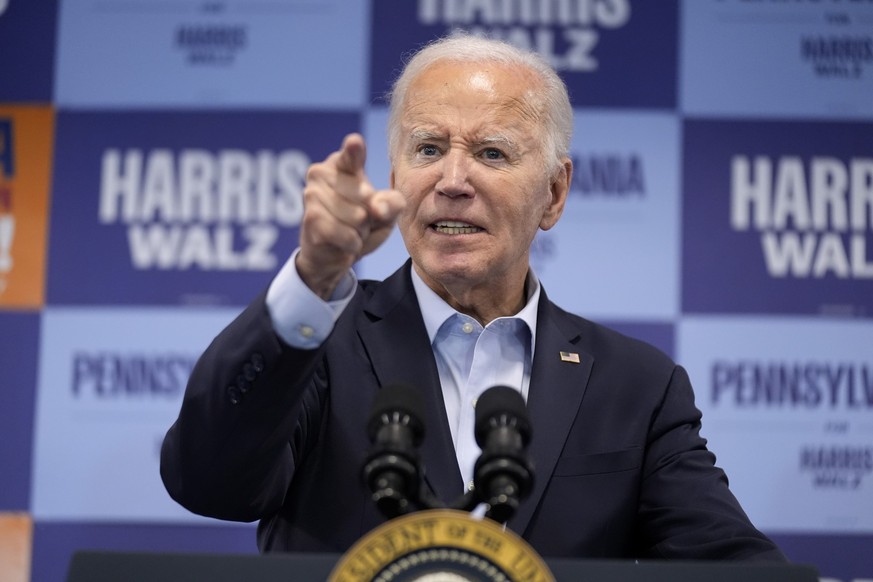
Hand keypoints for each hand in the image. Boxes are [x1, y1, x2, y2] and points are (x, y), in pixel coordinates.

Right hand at [296, 133, 405, 298]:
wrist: (334, 252)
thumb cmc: (362, 223)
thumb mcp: (386, 212)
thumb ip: (391, 204)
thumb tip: (377, 208)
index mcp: (343, 163)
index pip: (352, 154)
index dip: (354, 149)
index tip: (354, 142)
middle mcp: (321, 172)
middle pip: (366, 196)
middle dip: (370, 216)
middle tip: (359, 219)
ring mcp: (312, 194)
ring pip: (357, 217)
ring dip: (361, 231)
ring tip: (350, 230)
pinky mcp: (309, 218)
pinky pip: (345, 234)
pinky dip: (352, 244)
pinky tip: (344, 242)